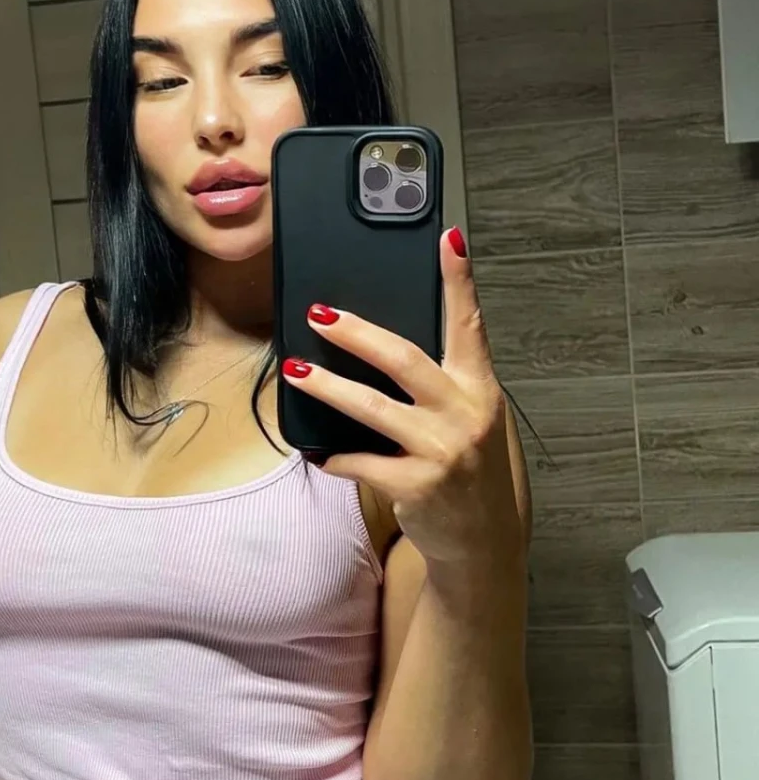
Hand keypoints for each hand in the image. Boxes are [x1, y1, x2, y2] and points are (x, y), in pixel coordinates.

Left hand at [281, 227, 523, 578]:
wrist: (482, 540)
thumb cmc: (469, 469)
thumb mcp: (469, 419)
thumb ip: (442, 384)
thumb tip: (382, 345)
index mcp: (479, 389)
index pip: (470, 324)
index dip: (459, 280)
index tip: (448, 239)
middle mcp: (465, 415)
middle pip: (404, 360)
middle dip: (357, 334)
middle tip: (320, 315)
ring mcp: (441, 451)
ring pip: (372, 408)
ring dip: (328, 387)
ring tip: (297, 370)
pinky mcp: (416, 486)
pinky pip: (361, 462)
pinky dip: (334, 457)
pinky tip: (317, 452)